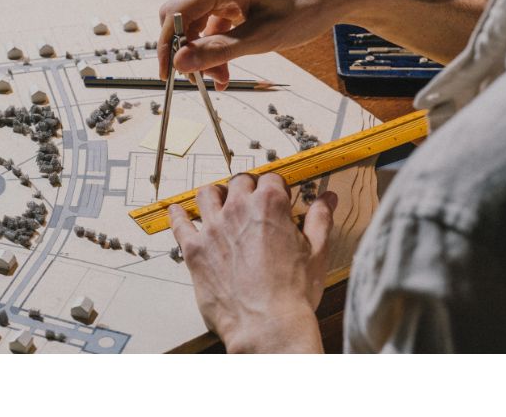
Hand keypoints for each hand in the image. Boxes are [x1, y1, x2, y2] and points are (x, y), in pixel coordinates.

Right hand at [157, 0, 360, 89]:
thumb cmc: (306, 8)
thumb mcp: (262, 38)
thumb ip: (219, 50)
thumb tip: (181, 62)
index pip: (175, 12)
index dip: (167, 45)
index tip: (168, 74)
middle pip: (181, 17)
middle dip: (187, 51)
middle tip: (199, 81)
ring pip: (196, 23)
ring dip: (203, 52)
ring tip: (220, 79)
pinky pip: (212, 22)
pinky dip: (216, 45)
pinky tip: (226, 68)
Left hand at [168, 173, 337, 352]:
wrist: (267, 326)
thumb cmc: (293, 294)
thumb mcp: (317, 252)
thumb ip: (320, 219)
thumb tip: (327, 199)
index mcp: (270, 205)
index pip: (271, 179)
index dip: (277, 187)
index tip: (279, 195)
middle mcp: (238, 209)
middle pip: (239, 183)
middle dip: (247, 188)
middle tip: (251, 200)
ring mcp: (213, 228)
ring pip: (207, 194)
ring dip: (215, 194)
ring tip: (219, 201)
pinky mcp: (195, 250)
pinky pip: (180, 224)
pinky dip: (178, 215)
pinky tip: (178, 211)